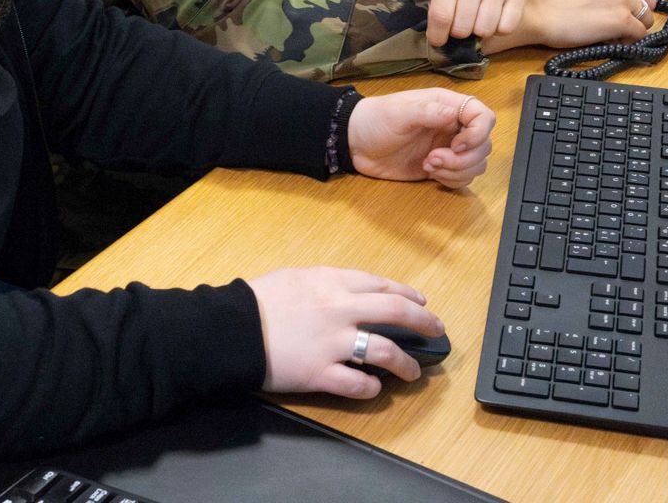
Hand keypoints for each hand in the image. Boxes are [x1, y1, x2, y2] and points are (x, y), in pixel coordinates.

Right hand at [248, 267, 443, 397]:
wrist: (231, 328)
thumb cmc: (258, 301)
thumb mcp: (296, 278)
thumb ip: (326, 284)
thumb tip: (349, 292)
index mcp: (333, 282)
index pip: (382, 285)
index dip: (407, 294)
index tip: (421, 301)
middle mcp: (340, 310)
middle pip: (395, 311)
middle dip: (423, 321)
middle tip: (437, 330)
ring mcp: (333, 344)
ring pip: (385, 351)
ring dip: (405, 363)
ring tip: (413, 371)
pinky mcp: (320, 373)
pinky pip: (358, 384)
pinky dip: (371, 388)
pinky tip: (376, 388)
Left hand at [348, 88, 493, 188]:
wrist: (355, 144)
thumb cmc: (376, 120)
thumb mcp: (400, 112)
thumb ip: (429, 112)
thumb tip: (455, 114)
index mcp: (448, 106)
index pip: (484, 117)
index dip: (479, 133)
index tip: (458, 145)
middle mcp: (453, 127)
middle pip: (484, 145)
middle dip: (464, 158)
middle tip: (434, 158)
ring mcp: (448, 148)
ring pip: (476, 164)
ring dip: (457, 170)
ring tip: (429, 165)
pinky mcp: (440, 168)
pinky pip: (462, 178)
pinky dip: (452, 180)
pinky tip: (429, 172)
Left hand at [383, 0, 530, 46]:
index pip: (441, 16)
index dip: (437, 35)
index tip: (438, 39)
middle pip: (462, 27)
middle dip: (459, 32)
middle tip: (460, 24)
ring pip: (484, 30)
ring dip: (479, 32)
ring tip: (475, 21)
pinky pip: (505, 27)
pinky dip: (498, 30)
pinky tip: (493, 19)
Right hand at [486, 0, 653, 52]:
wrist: (541, 13)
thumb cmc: (557, 1)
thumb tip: (625, 6)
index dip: (631, 5)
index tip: (618, 14)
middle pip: (647, 5)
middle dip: (635, 17)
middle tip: (615, 27)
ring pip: (646, 21)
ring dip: (632, 30)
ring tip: (611, 34)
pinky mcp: (622, 20)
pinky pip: (639, 35)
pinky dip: (628, 42)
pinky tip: (610, 40)